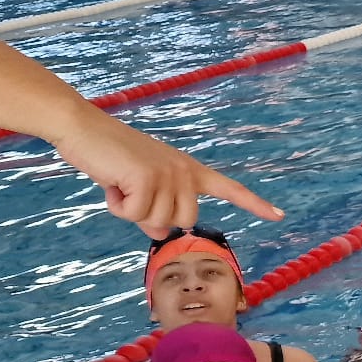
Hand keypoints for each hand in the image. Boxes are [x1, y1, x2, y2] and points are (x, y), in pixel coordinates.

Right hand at [47, 107, 280, 240]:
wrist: (83, 128)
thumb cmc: (111, 158)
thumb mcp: (140, 186)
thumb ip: (156, 209)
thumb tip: (160, 233)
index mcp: (189, 170)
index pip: (228, 189)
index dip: (253, 204)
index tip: (278, 216)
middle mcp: (185, 171)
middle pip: (183, 221)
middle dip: (152, 216)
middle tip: (132, 189)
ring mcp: (169, 173)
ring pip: (158, 222)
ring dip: (131, 210)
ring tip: (121, 182)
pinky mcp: (148, 177)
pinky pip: (135, 215)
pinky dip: (117, 205)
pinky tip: (112, 182)